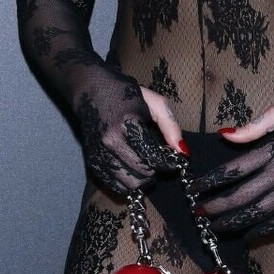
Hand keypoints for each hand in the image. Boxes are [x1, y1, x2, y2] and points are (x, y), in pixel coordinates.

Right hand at [75, 70, 179, 197]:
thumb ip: (171, 126)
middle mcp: (111, 140)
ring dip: (143, 180)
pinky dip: (127, 183)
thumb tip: (183, 152)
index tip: (174, 161)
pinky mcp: (92, 160)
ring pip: (129, 183)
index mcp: (128, 123)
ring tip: (147, 167)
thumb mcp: (153, 102)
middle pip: (143, 173)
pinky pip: (114, 184)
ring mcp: (99, 152)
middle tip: (159, 162)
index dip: (169, 163)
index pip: (154, 156)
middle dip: (156, 171)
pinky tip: (132, 171)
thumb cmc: (125, 93)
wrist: (90, 89)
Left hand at [189, 100, 273, 236]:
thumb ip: (252, 128)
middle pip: (241, 197)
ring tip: (215, 227)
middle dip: (216, 207)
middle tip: (197, 212)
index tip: (194, 187)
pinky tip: (248, 234)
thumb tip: (225, 136)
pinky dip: (263, 230)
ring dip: (234, 223)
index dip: (210, 182)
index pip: (233, 171)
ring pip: (259, 214)